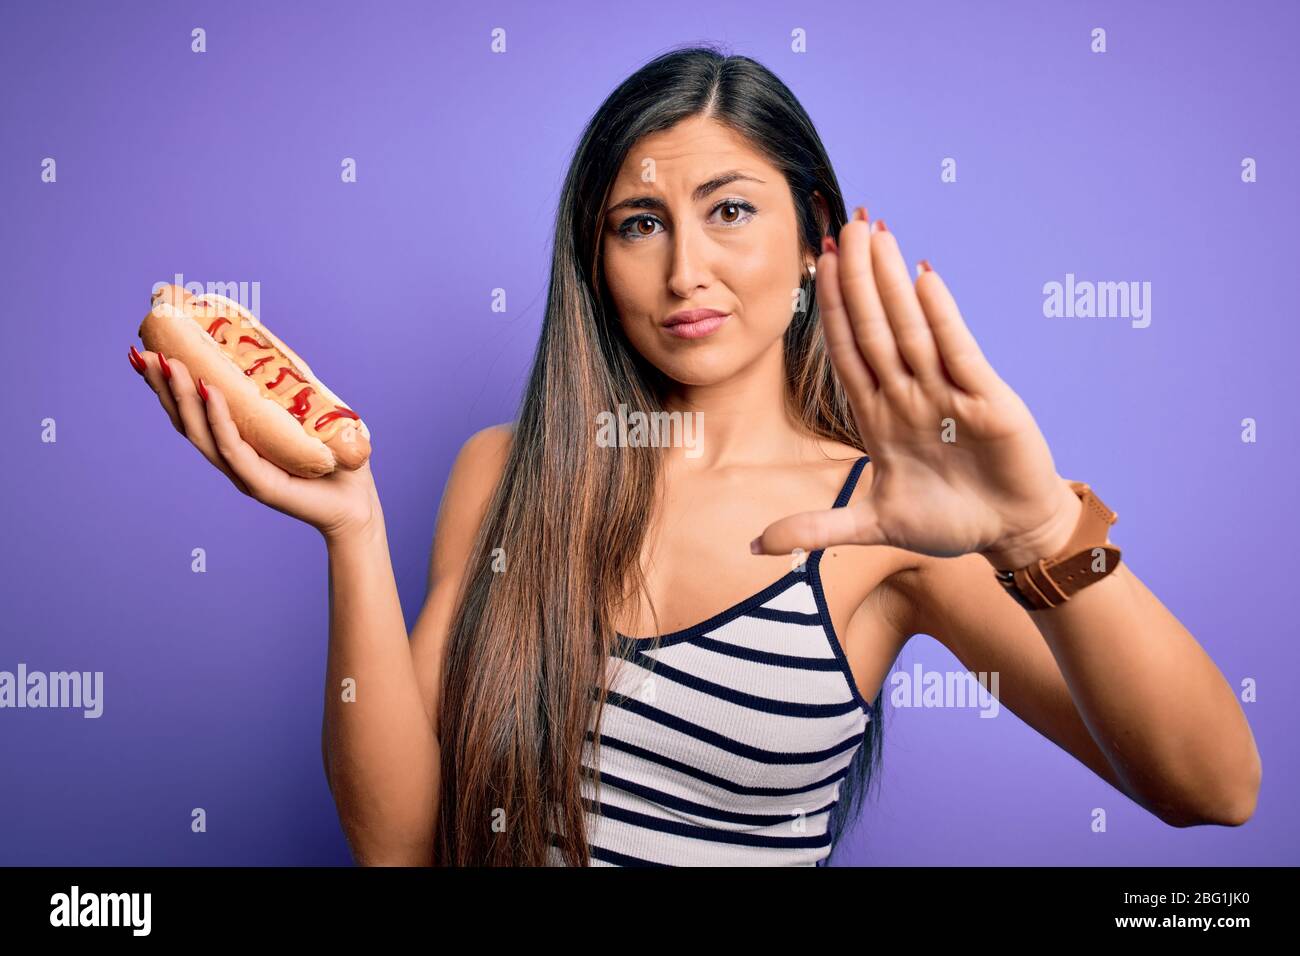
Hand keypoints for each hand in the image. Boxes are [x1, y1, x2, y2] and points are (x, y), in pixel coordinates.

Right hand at [129, 345, 379, 540]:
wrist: (356, 501)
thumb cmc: (331, 458)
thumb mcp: (303, 413)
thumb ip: (284, 386)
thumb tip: (268, 346)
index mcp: (235, 443)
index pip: (192, 412)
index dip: (168, 385)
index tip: (148, 352)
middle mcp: (231, 458)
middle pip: (186, 421)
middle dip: (162, 387)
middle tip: (142, 354)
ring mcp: (242, 472)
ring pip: (201, 433)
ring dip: (182, 397)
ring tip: (168, 365)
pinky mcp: (260, 484)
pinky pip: (232, 447)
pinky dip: (218, 418)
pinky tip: (209, 390)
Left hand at [751, 209, 1081, 568]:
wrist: (1011, 532)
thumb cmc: (947, 520)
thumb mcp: (874, 527)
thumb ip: (819, 528)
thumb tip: (757, 546)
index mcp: (880, 415)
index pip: (848, 350)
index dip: (832, 308)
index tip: (817, 263)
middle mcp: (910, 394)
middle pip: (875, 327)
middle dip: (858, 277)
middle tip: (844, 223)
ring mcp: (948, 393)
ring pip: (911, 329)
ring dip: (892, 282)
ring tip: (876, 232)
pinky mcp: (986, 400)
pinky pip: (958, 351)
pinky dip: (941, 316)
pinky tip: (923, 277)